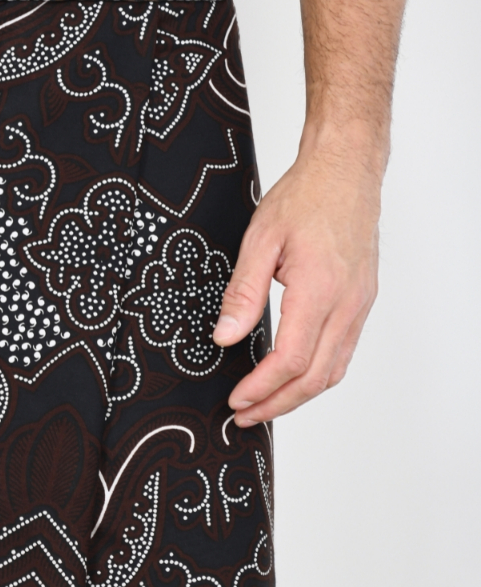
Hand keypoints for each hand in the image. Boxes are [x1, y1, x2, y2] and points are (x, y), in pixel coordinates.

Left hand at [212, 130, 381, 427]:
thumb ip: (242, 293)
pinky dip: (318, 373)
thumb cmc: (305, 197)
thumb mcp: (260, 240)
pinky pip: (344, 351)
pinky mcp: (362, 300)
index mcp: (320, 290)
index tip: (238, 400)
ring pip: (334, 369)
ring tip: (265, 404)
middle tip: (246, 415)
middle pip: (316, 377)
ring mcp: (359, 304)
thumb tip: (225, 337)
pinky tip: (294, 376)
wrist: (345, 172)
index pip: (292, 359)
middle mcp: (347, 304)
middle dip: (278, 403)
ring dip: (299, 394)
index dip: (262, 387)